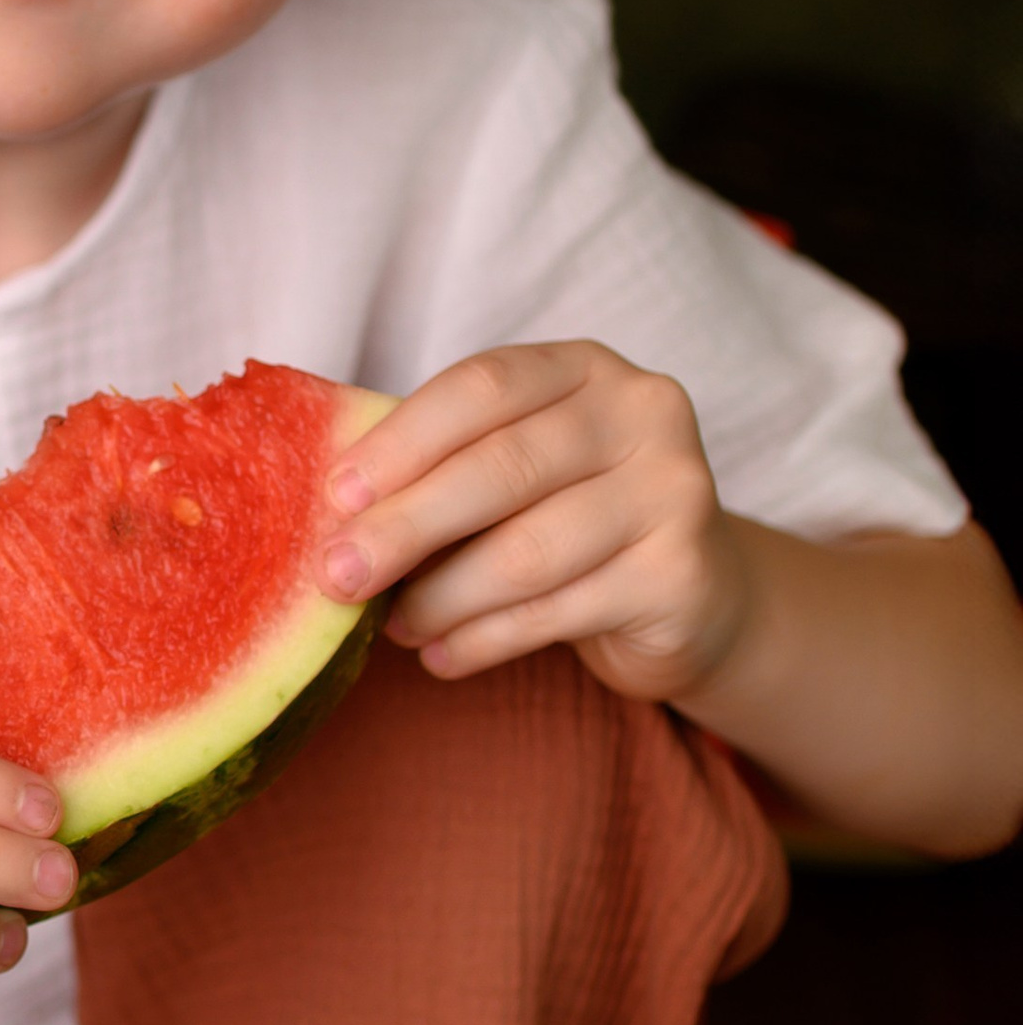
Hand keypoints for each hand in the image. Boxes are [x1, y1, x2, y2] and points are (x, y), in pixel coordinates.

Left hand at [325, 342, 752, 704]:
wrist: (694, 593)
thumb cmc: (572, 516)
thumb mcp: (514, 469)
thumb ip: (440, 467)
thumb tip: (329, 510)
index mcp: (585, 368)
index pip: (483, 386)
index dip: (403, 440)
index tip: (336, 495)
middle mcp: (643, 413)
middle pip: (502, 468)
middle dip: (406, 526)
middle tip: (337, 575)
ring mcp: (674, 493)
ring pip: (528, 552)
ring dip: (442, 597)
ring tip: (393, 626)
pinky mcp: (680, 577)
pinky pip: (557, 613)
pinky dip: (484, 640)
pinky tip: (441, 656)